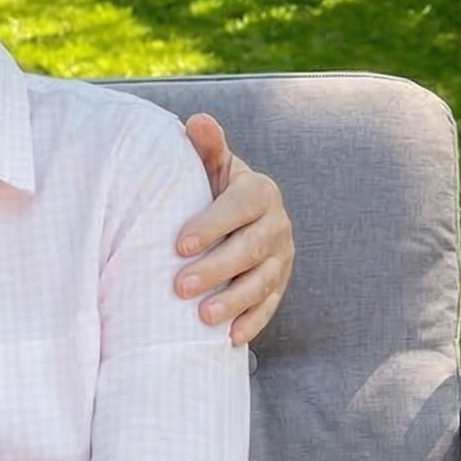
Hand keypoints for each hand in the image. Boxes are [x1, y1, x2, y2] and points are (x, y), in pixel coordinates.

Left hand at [175, 113, 294, 345]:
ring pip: (262, 282)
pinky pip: (270, 306)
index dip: (211, 224)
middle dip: (216, 268)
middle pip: (250, 249)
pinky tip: (229, 339)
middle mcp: (276, 224)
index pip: (238, 207)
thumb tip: (196, 120)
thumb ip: (207, 146)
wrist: (240, 215)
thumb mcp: (211, 165)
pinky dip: (252, 323)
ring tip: (203, 318)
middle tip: (180, 287)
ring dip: (234, 301)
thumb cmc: (213, 188)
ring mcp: (282, 257)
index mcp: (259, 191)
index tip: (178, 243)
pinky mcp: (280, 284)